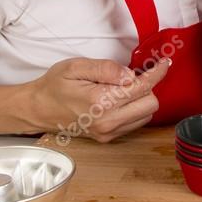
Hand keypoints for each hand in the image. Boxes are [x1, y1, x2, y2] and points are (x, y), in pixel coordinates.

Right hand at [27, 57, 169, 142]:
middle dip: (147, 87)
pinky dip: (134, 110)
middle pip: (150, 104)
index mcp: (101, 102)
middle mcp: (108, 122)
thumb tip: (130, 75)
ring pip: (146, 115)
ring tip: (121, 88)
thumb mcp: (76, 67)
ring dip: (141, 99)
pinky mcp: (107, 138)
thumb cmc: (55, 85)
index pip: (141, 88)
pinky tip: (119, 100)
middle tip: (131, 76)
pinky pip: (135, 123)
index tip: (164, 63)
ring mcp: (108, 133)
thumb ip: (105, 69)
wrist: (37, 109)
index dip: (157, 73)